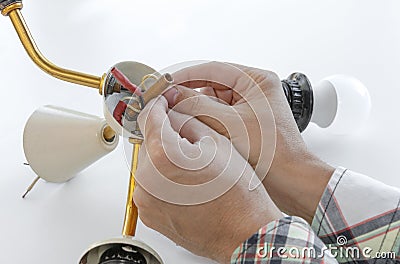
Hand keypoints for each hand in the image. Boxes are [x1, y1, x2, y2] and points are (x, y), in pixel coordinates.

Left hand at [134, 96, 281, 262]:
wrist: (243, 233)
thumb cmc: (237, 194)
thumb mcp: (216, 143)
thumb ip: (187, 120)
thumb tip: (171, 111)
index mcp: (163, 156)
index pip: (149, 117)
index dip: (158, 104)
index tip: (162, 101)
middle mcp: (148, 180)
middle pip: (149, 142)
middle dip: (166, 137)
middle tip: (191, 143)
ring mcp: (147, 201)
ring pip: (150, 165)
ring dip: (166, 160)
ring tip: (194, 169)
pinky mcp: (150, 215)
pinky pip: (152, 187)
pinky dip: (164, 180)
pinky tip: (188, 185)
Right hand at [165, 62, 334, 222]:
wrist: (291, 182)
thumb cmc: (273, 152)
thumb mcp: (229, 124)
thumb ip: (197, 106)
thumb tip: (171, 94)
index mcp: (256, 81)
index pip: (213, 69)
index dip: (185, 75)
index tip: (163, 83)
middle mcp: (252, 91)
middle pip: (210, 86)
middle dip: (188, 96)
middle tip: (165, 104)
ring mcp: (247, 108)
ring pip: (210, 103)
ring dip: (194, 112)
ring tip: (177, 121)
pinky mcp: (242, 125)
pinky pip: (216, 118)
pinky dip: (202, 123)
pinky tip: (191, 132)